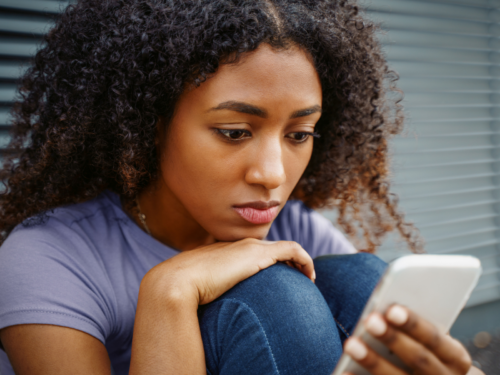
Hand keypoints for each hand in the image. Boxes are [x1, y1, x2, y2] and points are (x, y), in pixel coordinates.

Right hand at [143, 238, 314, 304]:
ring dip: (299, 261)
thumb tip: (207, 304)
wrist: (177, 282)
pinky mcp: (260, 254)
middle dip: (288, 261)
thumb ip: (208, 289)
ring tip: (308, 278)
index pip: (255, 252)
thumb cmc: (184, 290)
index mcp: (227, 251)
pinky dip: (304, 259)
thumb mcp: (198, 287)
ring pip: (285, 247)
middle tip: (299, 279)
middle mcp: (240, 245)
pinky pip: (293, 250)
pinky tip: (309, 276)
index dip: (271, 262)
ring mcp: (250, 247)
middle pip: (272, 248)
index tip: (279, 279)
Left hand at [342, 305, 477, 374]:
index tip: (391, 309)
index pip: (434, 338)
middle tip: (369, 320)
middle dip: (392, 339)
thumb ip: (417, 328)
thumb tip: (388, 308)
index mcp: (455, 358)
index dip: (413, 324)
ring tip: (350, 343)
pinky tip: (343, 372)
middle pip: (418, 359)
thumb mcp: (433, 341)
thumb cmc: (429, 352)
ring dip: (373, 362)